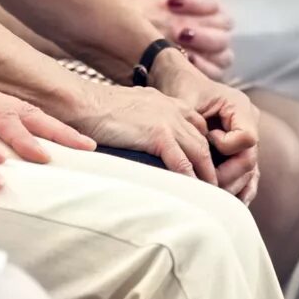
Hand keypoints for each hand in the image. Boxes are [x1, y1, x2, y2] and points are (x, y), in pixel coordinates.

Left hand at [0, 4, 93, 162]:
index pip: (0, 116)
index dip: (20, 138)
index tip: (43, 158)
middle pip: (27, 111)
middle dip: (58, 128)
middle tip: (89, 145)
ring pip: (23, 110)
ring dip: (52, 127)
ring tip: (82, 144)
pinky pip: (11, 112)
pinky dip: (33, 125)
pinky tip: (43, 140)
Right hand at [72, 83, 219, 185]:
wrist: (83, 103)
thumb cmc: (99, 109)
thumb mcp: (133, 109)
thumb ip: (146, 121)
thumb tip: (145, 139)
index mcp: (168, 103)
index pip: (198, 127)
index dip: (203, 148)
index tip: (205, 167)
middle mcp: (174, 110)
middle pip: (203, 141)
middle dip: (211, 165)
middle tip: (214, 186)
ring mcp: (168, 121)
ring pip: (199, 152)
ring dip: (206, 175)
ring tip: (210, 194)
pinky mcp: (158, 134)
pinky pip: (182, 162)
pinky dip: (190, 179)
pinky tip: (193, 192)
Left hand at [131, 0, 233, 77]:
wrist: (119, 42)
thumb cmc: (138, 14)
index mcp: (204, 6)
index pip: (213, 1)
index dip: (195, 0)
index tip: (171, 1)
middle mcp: (214, 28)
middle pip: (224, 23)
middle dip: (201, 23)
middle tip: (177, 26)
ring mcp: (213, 53)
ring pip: (224, 47)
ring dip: (204, 43)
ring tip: (180, 39)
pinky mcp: (209, 74)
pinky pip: (217, 72)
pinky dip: (203, 66)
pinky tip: (185, 59)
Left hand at [153, 49, 261, 202]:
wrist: (178, 80)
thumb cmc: (181, 87)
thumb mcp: (184, 101)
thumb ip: (189, 125)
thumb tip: (185, 156)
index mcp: (240, 106)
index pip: (247, 138)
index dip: (228, 146)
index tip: (207, 141)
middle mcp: (249, 122)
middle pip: (249, 159)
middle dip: (227, 176)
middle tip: (205, 185)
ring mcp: (246, 138)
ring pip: (249, 171)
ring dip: (232, 187)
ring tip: (212, 200)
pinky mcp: (238, 150)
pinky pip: (246, 174)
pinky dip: (238, 189)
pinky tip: (230, 205)